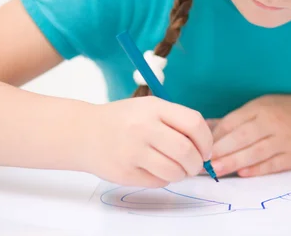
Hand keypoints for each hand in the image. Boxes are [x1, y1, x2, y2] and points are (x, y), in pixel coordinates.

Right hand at [84, 96, 212, 187]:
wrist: (84, 133)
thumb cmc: (124, 120)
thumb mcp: (150, 108)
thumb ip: (176, 121)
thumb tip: (205, 147)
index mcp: (154, 108)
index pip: (194, 123)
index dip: (206, 140)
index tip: (206, 150)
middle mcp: (144, 128)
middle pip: (186, 151)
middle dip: (197, 163)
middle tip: (195, 166)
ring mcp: (133, 151)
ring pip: (174, 171)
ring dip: (182, 174)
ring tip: (176, 169)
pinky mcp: (125, 173)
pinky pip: (158, 182)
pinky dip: (164, 179)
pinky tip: (155, 170)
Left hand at [209, 95, 290, 177]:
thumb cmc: (285, 112)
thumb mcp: (262, 106)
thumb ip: (236, 119)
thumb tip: (206, 128)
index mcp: (261, 107)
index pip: (233, 122)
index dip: (215, 136)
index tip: (200, 147)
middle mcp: (272, 122)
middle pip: (242, 137)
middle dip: (220, 151)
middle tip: (203, 163)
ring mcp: (284, 140)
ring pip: (255, 152)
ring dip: (234, 162)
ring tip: (216, 170)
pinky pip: (272, 164)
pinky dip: (257, 169)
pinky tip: (242, 173)